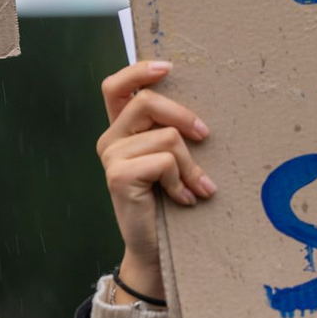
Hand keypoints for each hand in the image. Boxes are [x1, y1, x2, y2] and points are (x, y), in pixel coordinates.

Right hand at [96, 61, 215, 303]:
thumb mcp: (170, 162)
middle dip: (184, 116)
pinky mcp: (117, 175)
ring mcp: (110, 157)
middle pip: (147, 102)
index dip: (138, 71)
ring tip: (194, 187)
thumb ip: (169, 133)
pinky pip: (164, 161)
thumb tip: (199, 113)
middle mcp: (110, 139)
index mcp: (120, 131)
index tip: (168, 68)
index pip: (115, 87)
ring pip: (166, 136)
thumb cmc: (168, 203)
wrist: (156, 249)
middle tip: (206, 136)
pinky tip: (182, 199)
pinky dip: (181, 181)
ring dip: (190, 165)